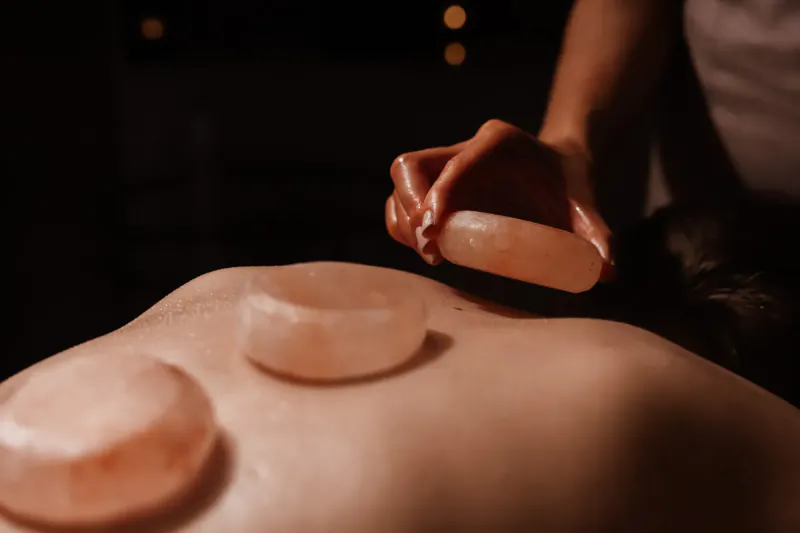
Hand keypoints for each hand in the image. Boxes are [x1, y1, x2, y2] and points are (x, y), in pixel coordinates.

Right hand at [385, 119, 612, 276]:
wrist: (558, 171)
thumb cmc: (568, 188)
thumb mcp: (584, 207)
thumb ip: (596, 233)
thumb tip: (607, 271)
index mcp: (499, 142)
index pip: (456, 163)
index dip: (439, 195)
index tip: (435, 232)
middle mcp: (463, 148)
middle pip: (410, 166)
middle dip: (410, 207)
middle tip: (431, 249)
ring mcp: (443, 165)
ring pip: (400, 182)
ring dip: (403, 220)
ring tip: (430, 254)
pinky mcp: (434, 186)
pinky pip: (402, 201)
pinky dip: (403, 225)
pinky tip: (426, 249)